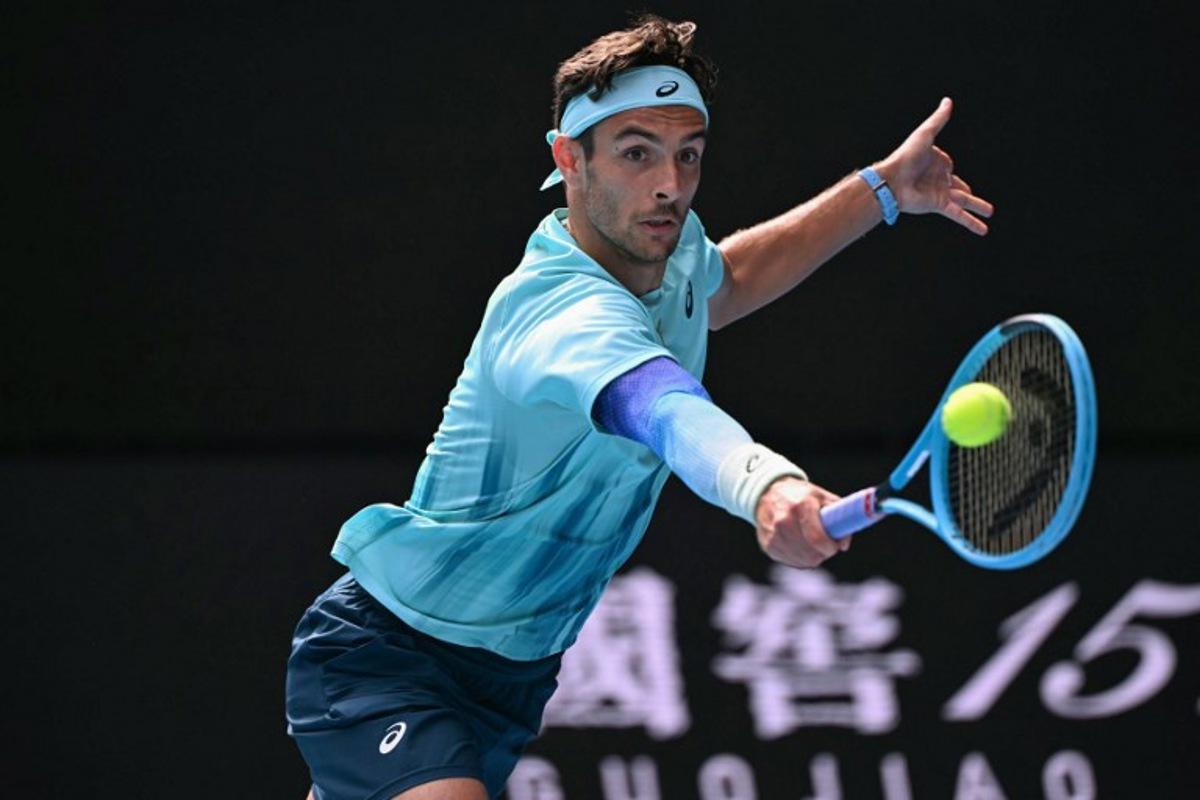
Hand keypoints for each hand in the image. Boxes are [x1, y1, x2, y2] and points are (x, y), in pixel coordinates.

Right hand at [754, 477, 848, 568]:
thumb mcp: (822, 497)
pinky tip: (801, 548)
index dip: (831, 547)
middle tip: (826, 546)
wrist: (768, 494)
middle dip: (823, 553)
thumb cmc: (801, 496)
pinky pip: (790, 562)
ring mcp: (773, 534)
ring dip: (812, 557)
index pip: (817, 538)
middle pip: (811, 554)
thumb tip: (843, 545)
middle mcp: (784, 520)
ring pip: (801, 560)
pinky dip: (800, 559)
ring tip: (814, 545)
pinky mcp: (768, 545)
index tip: (836, 546)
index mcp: (801, 505)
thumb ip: (839, 517)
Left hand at [876, 97, 993, 235]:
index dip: (948, 165)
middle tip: (976, 197)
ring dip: (977, 207)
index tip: (942, 166)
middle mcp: (939, 179)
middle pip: (959, 186)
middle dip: (968, 192)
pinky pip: (958, 214)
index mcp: (937, 162)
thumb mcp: (925, 134)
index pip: (949, 165)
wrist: (893, 180)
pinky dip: (970, 222)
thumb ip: (938, 120)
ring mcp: (940, 193)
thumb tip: (948, 101)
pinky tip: (983, 229)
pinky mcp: (938, 205)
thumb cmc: (906, 156)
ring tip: (990, 212)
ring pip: (964, 201)